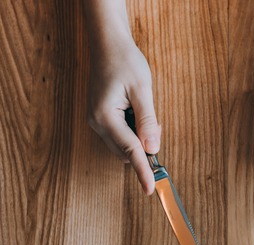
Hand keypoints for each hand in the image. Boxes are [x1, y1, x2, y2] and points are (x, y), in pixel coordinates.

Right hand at [87, 37, 160, 194]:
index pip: (129, 150)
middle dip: (144, 143)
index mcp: (106, 116)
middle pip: (126, 150)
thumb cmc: (125, 62)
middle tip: (154, 121)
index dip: (142, 170)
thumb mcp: (142, 90)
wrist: (107, 44)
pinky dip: (133, 129)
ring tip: (143, 107)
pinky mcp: (102, 117)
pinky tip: (137, 109)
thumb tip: (153, 148)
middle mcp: (97, 122)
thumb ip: (147, 121)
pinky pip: (121, 133)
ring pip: (124, 143)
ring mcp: (97, 120)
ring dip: (139, 136)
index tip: (150, 188)